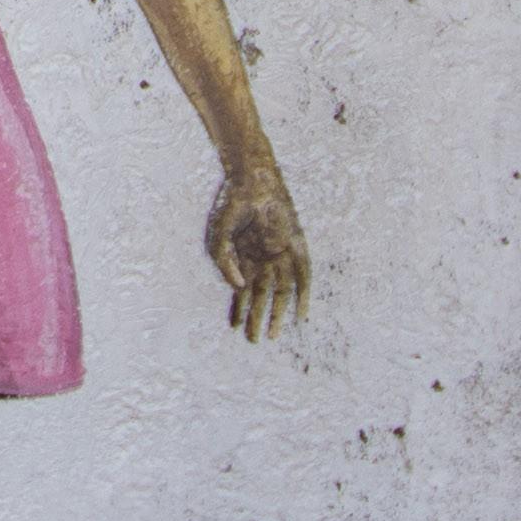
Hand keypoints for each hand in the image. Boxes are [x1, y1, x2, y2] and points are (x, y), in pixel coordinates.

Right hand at [207, 168, 307, 340]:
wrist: (251, 179)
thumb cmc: (231, 205)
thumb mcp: (217, 239)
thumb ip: (224, 265)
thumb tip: (239, 288)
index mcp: (244, 256)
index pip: (242, 290)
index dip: (238, 309)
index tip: (235, 328)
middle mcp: (263, 258)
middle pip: (261, 295)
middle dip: (257, 318)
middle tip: (254, 341)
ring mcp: (280, 253)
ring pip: (281, 291)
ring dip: (276, 313)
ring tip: (272, 335)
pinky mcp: (296, 246)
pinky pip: (303, 275)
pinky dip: (303, 295)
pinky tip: (300, 316)